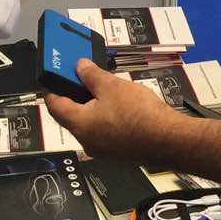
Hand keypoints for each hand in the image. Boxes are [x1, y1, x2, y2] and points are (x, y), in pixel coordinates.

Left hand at [45, 60, 178, 160]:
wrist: (169, 141)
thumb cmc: (137, 112)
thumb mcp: (111, 86)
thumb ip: (92, 75)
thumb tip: (79, 67)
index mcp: (79, 125)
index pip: (54, 107)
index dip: (51, 90)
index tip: (52, 78)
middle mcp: (87, 141)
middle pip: (71, 116)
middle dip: (74, 96)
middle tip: (79, 77)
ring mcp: (103, 150)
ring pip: (90, 125)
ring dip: (92, 107)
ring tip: (102, 88)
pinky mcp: (119, 153)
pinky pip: (105, 132)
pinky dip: (105, 118)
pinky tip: (118, 105)